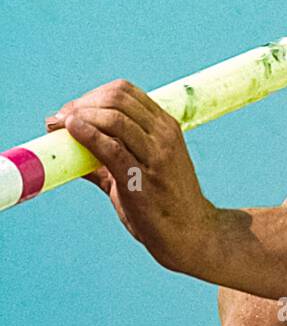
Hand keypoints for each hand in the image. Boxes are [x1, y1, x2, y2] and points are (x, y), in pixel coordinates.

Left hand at [44, 78, 217, 273]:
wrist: (190, 233)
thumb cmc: (163, 203)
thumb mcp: (142, 169)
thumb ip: (107, 159)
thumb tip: (70, 151)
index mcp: (165, 126)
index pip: (125, 92)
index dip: (91, 96)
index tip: (70, 111)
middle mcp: (163, 134)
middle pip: (117, 99)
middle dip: (81, 104)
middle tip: (58, 119)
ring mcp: (156, 155)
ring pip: (114, 118)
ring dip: (79, 116)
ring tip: (58, 126)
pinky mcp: (142, 178)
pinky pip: (112, 148)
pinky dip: (88, 135)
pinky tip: (71, 131)